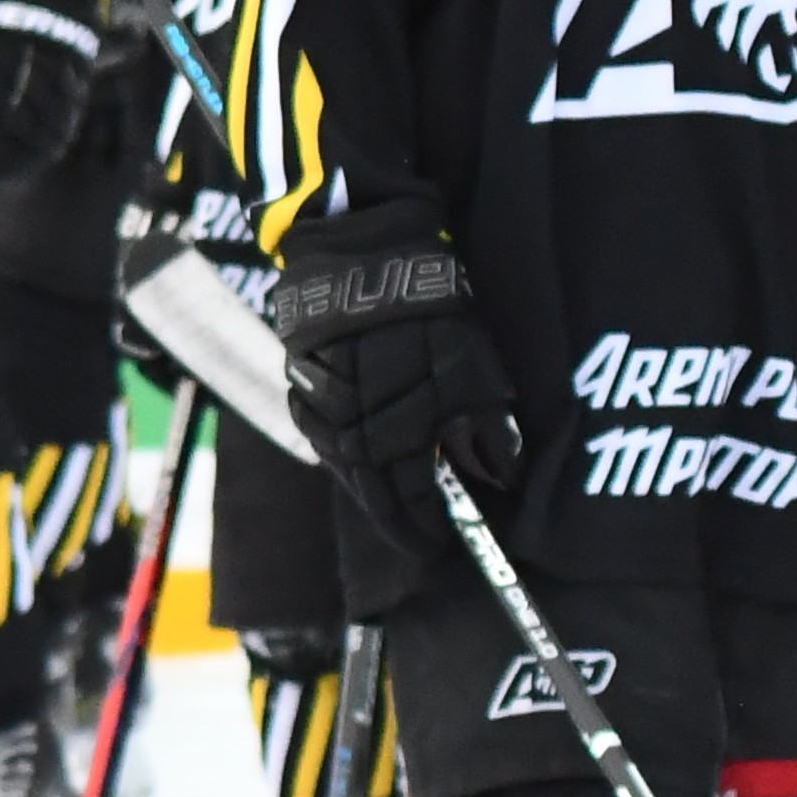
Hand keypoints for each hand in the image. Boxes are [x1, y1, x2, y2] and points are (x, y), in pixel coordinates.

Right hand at [275, 206, 523, 548]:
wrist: (361, 249)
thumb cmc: (428, 306)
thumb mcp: (472, 363)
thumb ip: (485, 425)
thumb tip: (497, 476)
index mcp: (393, 425)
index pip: (407, 498)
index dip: (425, 527)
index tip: (440, 547)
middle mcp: (348, 424)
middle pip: (368, 488)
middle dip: (395, 515)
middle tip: (417, 533)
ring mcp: (317, 402)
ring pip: (339, 461)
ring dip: (365, 485)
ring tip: (389, 501)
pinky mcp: (299, 377)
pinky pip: (318, 431)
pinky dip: (340, 450)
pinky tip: (355, 454)